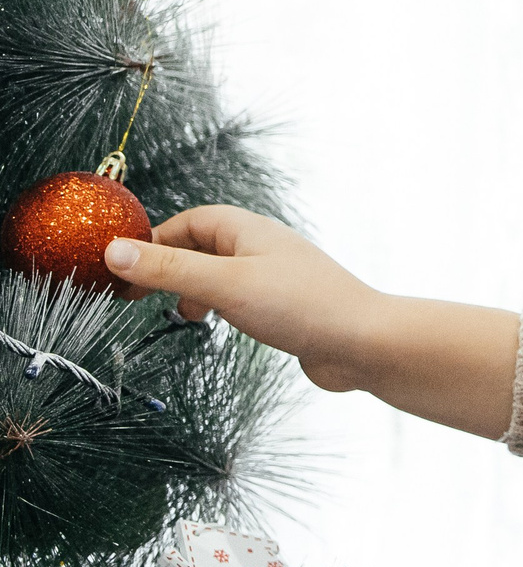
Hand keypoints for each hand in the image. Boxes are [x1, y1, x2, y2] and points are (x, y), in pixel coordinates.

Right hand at [107, 206, 388, 390]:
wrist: (365, 343)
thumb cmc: (303, 306)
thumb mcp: (224, 285)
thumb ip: (170, 270)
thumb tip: (114, 251)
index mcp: (248, 230)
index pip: (188, 222)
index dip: (152, 242)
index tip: (121, 268)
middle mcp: (262, 248)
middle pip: (200, 247)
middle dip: (167, 268)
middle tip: (134, 295)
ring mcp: (274, 277)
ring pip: (218, 275)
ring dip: (191, 290)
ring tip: (181, 312)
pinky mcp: (283, 306)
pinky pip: (237, 298)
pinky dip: (216, 307)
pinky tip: (214, 324)